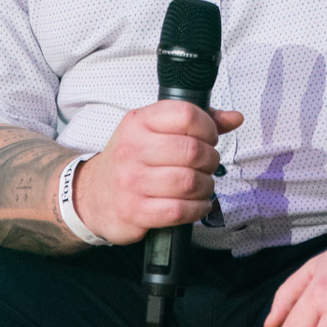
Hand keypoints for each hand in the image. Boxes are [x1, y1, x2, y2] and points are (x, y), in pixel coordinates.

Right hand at [74, 100, 243, 244]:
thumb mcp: (155, 131)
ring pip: (189, 182)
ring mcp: (131, 181)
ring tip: (202, 186)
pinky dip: (197, 209)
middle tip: (207, 166)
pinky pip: (178, 210)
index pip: (186, 114)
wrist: (92, 195)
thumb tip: (235, 118)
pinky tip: (196, 204)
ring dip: (206, 187)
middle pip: (193, 151)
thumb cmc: (132, 160)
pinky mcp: (133, 211)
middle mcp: (132, 149)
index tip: (209, 138)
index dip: (208, 127)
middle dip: (211, 160)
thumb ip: (197, 122)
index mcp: (139, 122)